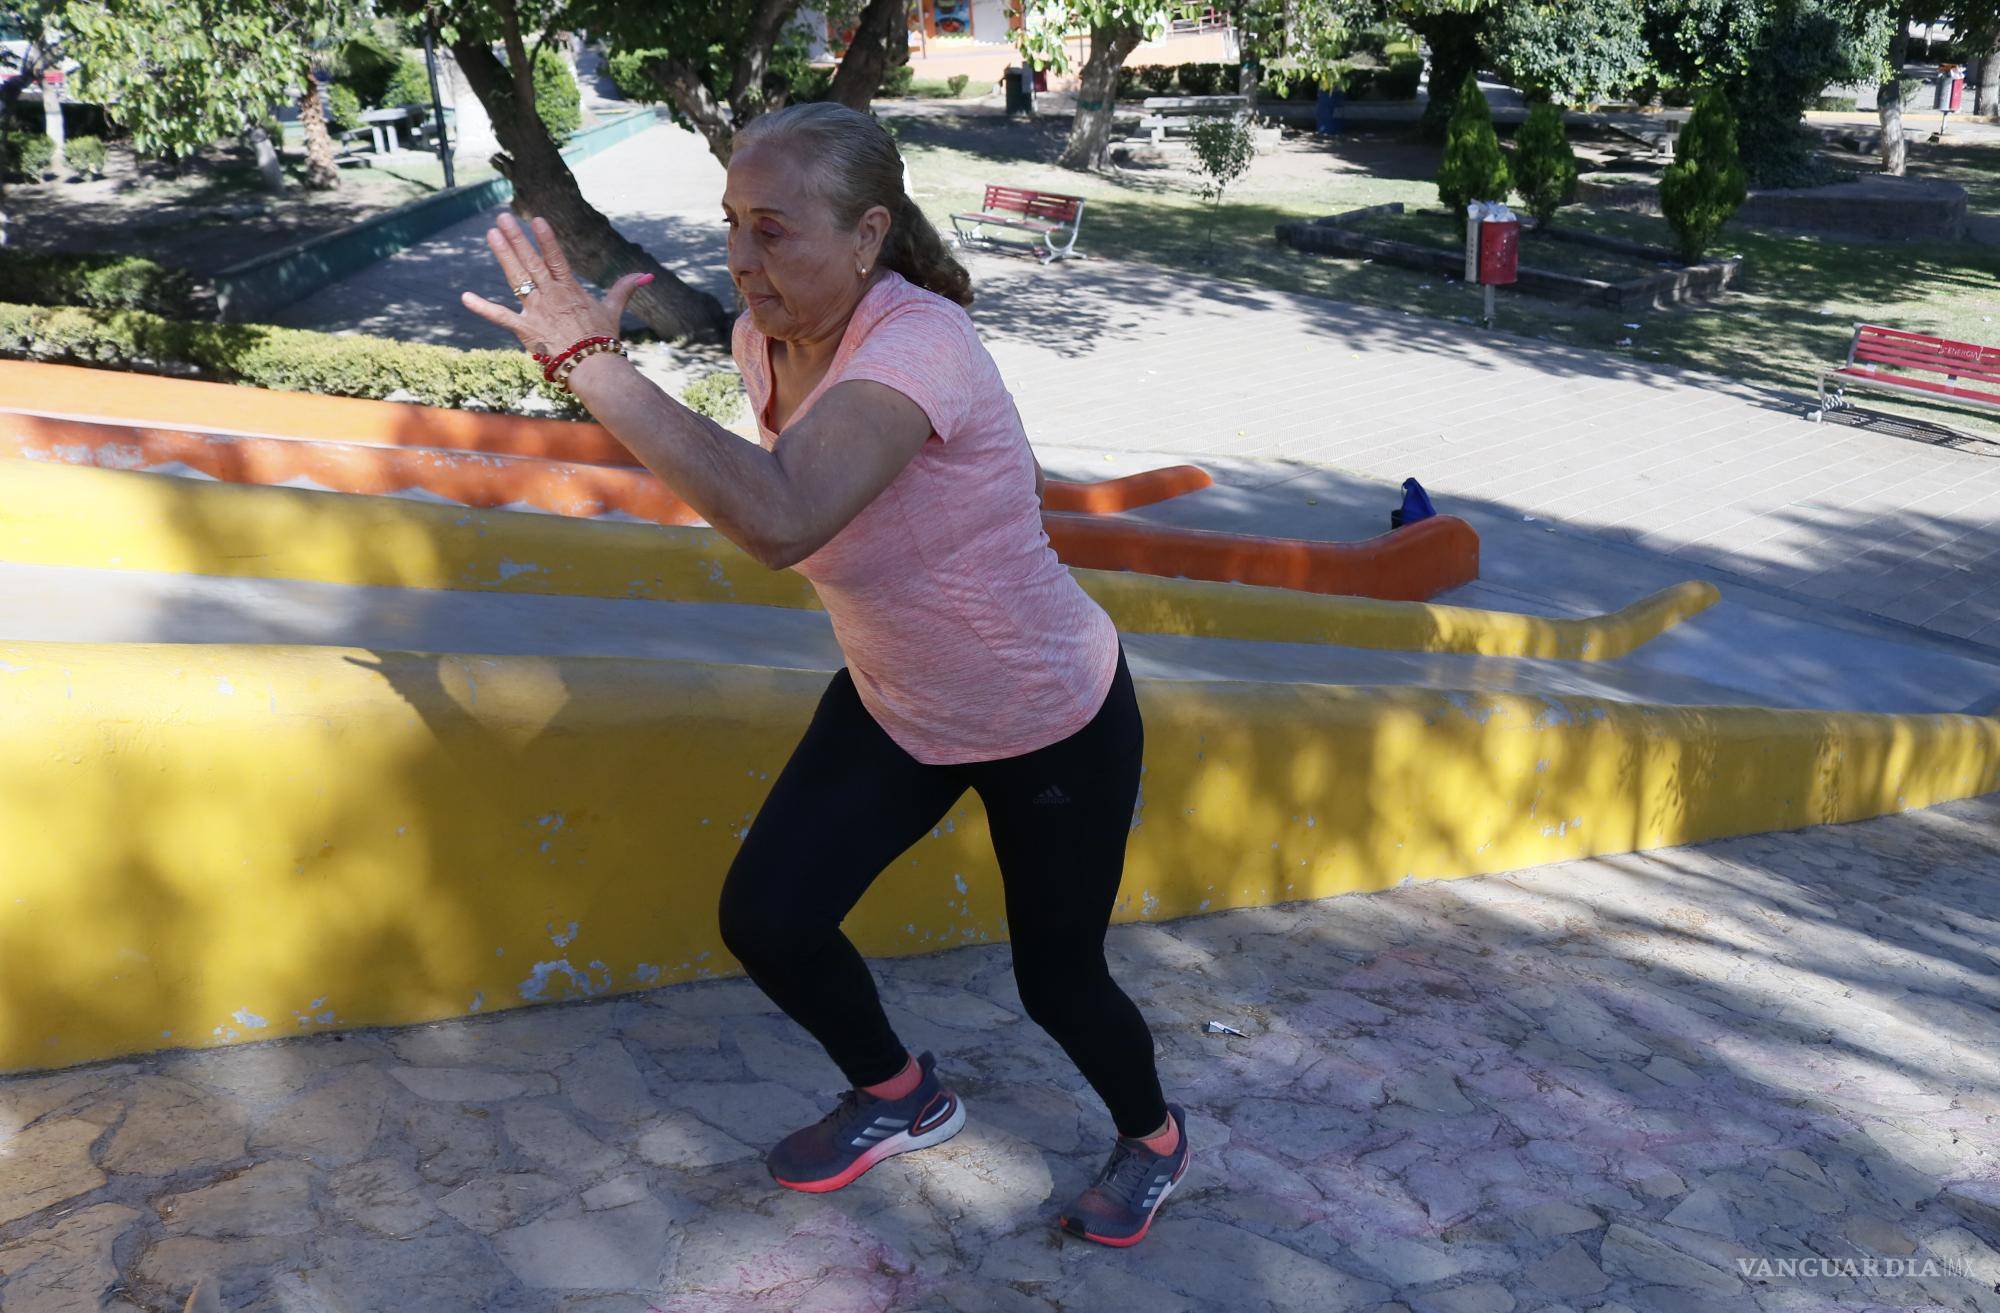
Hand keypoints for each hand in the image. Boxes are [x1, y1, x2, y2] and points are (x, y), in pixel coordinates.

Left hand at [460, 211, 651, 356]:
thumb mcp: (613, 311)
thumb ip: (624, 289)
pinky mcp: (525, 331)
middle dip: (517, 238)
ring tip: (492, 234)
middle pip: (531, 262)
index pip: (557, 259)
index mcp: (571, 290)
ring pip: (516, 279)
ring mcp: (537, 312)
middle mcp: (551, 297)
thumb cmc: (604, 341)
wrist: (595, 369)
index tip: (536, 219)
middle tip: (503, 217)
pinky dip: (482, 308)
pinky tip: (464, 297)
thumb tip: (646, 275)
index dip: (546, 239)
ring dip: (504, 255)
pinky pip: (500, 317)